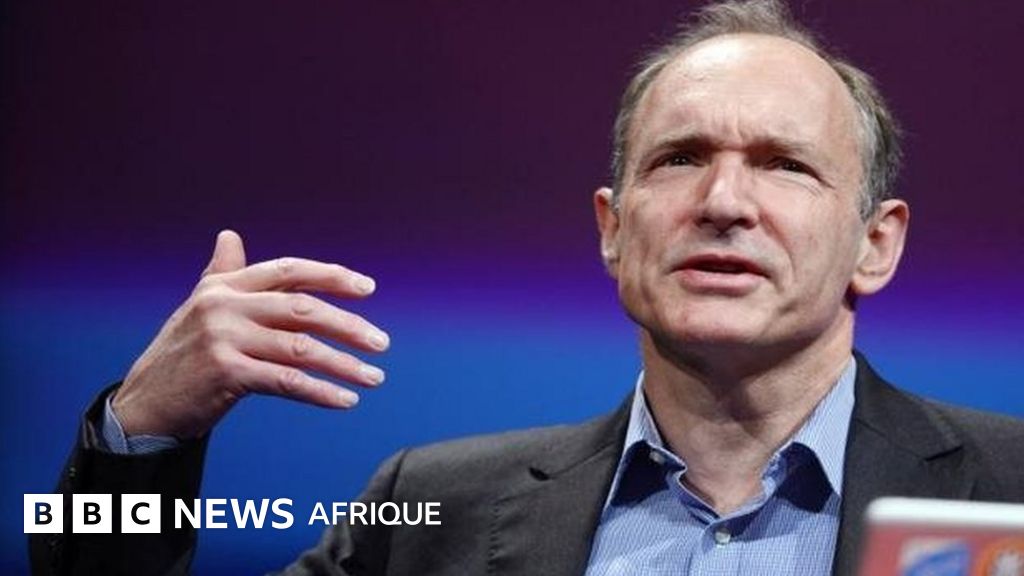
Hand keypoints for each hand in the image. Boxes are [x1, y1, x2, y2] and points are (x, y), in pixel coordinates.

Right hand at [111, 230, 388, 438]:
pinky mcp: (225, 373)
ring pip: (300, 348)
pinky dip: (321, 392)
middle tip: (382, 343)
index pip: (288, 270)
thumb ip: (224, 273)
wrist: (144, 403)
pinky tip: (346, 400)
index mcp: (224, 286)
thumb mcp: (202, 307)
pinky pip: (286, 381)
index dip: (330, 276)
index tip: (368, 288)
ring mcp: (223, 339)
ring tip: (373, 377)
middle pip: (302, 309)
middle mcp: (224, 306)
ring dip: (343, 365)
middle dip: (348, 325)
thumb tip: (229, 235)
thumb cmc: (183, 354)